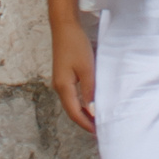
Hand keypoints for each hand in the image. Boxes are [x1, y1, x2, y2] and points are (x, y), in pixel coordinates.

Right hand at [52, 19, 97, 137]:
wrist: (64, 26)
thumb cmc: (76, 45)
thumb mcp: (86, 69)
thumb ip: (89, 91)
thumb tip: (92, 112)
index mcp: (63, 87)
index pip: (75, 113)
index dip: (86, 124)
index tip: (99, 132)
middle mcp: (59, 87)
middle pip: (72, 111)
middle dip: (84, 121)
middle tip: (100, 129)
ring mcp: (60, 81)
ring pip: (71, 104)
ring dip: (83, 113)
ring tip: (97, 119)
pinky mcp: (63, 76)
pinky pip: (72, 95)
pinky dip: (81, 103)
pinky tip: (90, 103)